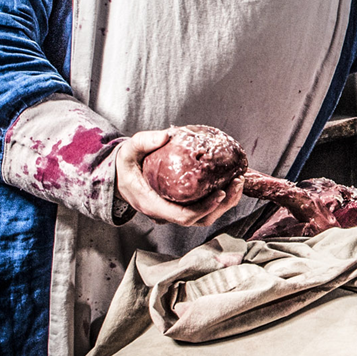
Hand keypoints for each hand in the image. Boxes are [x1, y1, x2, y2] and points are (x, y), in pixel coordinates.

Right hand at [116, 128, 245, 226]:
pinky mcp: (181, 206)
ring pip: (204, 218)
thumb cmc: (124, 165)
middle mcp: (164, 213)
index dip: (204, 208)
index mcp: (152, 204)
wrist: (118, 176)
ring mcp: (173, 212)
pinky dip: (219, 200)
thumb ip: (145, 141)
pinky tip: (229, 184)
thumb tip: (168, 135)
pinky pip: (203, 210)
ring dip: (225, 204)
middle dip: (223, 205)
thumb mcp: (129, 150)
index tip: (220, 193)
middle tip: (237, 182)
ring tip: (238, 183)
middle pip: (200, 220)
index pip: (183, 216)